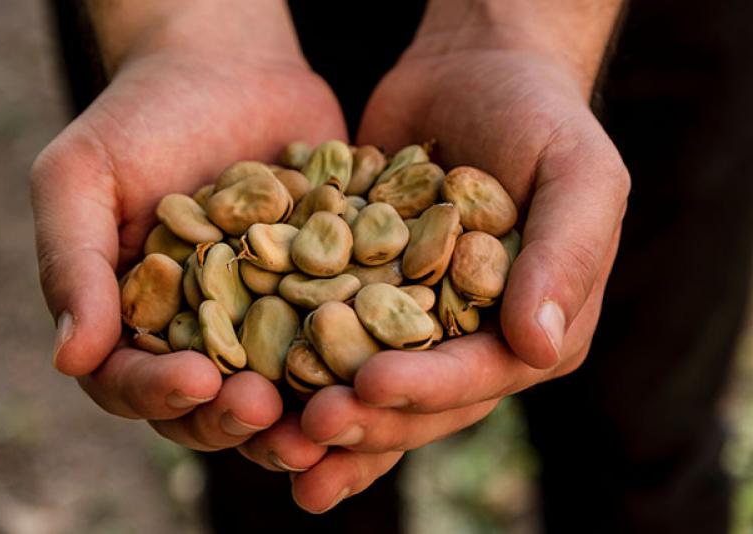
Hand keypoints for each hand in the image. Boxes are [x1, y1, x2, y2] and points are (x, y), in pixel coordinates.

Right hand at [30, 3, 345, 453]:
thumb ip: (74, 265)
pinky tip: (391, 368)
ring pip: (286, 392)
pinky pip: (349, 338)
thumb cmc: (141, 118)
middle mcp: (208, 336)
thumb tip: (70, 358)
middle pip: (215, 406)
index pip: (136, 382)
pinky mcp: (331, 294)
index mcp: (138, 325)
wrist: (228, 68)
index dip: (162, 392)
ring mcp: (274, 320)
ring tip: (332, 420)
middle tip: (266, 413)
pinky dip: (366, 361)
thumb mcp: (83, 178)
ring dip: (307, 417)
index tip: (197, 380)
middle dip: (238, 420)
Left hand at [259, 45, 628, 511]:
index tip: (368, 385)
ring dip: (323, 417)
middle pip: (419, 398)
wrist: (475, 70)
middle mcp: (475, 340)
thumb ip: (567, 256)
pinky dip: (294, 363)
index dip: (427, 389)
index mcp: (534, 329)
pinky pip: (329, 333)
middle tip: (305, 427)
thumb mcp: (577, 174)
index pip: (481, 375)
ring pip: (368, 384)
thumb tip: (539, 348)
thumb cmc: (540, 115)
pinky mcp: (365, 291)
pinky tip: (252, 386)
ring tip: (270, 440)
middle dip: (364, 418)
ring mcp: (417, 320)